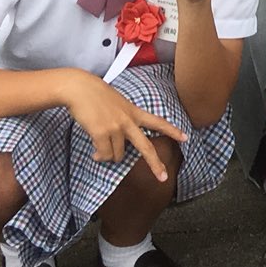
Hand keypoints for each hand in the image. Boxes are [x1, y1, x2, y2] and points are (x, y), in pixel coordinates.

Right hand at [64, 72, 187, 178]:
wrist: (80, 88)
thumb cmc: (96, 96)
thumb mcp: (118, 104)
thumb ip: (123, 122)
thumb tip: (116, 149)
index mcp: (134, 112)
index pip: (157, 122)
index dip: (172, 130)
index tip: (185, 138)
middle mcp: (128, 120)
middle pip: (145, 146)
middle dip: (155, 164)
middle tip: (163, 177)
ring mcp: (116, 127)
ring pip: (117, 156)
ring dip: (109, 157)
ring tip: (100, 150)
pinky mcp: (102, 132)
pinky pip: (104, 155)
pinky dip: (99, 157)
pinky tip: (94, 154)